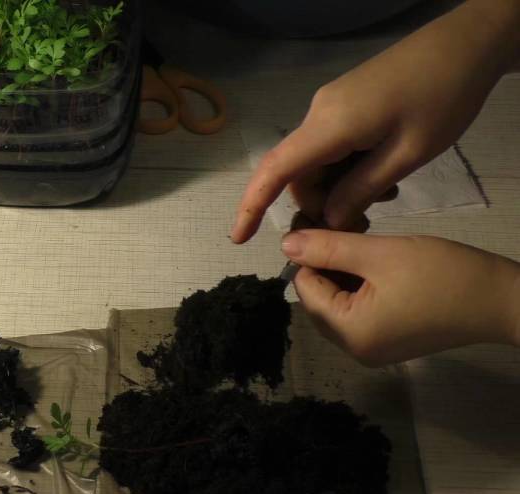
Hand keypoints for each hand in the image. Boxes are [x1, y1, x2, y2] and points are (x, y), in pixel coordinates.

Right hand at [231, 0, 519, 242]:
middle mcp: (318, 115)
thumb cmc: (443, 98)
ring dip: (340, 188)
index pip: (275, 171)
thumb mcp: (407, 154)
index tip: (239, 239)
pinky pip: (332, 147)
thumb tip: (328, 219)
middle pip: (299, 174)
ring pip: (317, 163)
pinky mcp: (344, 104)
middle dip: (321, 204)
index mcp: (329, 126)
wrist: (464, 45)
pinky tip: (381, 175)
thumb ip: (361, 189)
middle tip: (363, 223)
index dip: (252, 206)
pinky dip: (347, 170)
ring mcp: (330, 107)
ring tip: (384, 197)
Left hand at [281, 230, 519, 365]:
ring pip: (337, 303)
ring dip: (341, 273)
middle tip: (341, 229)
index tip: (319, 222)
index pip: (305, 288)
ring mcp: (373, 350)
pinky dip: (359, 286)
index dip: (307, 254)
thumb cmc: (442, 274)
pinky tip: (373, 262)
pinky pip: (358, 312)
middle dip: (323, 264)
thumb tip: (285, 245)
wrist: (502, 299)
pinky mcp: (389, 343)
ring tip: (359, 241)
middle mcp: (354, 350)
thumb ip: (328, 249)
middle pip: (318, 299)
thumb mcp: (379, 254)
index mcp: (349, 333)